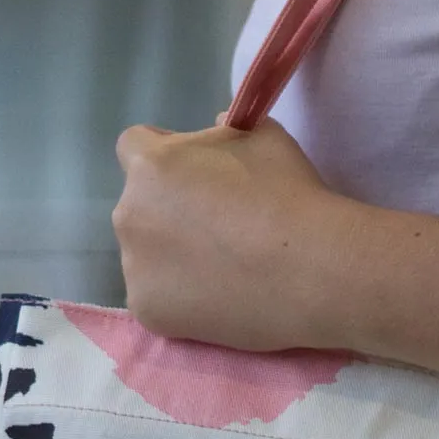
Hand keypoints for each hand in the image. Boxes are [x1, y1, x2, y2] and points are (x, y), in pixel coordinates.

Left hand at [112, 118, 333, 349]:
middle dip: (168, 212)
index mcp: (149, 164)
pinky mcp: (147, 310)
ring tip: (221, 269)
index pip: (134, 148)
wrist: (310, 270)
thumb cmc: (287, 194)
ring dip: (171, 256)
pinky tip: (217, 298)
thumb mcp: (261, 136)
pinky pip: (155, 297)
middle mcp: (129, 213)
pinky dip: (179, 299)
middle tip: (218, 230)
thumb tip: (215, 131)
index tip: (196, 177)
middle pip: (139, 206)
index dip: (166, 159)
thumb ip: (226, 129)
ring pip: (145, 255)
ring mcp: (134, 267)